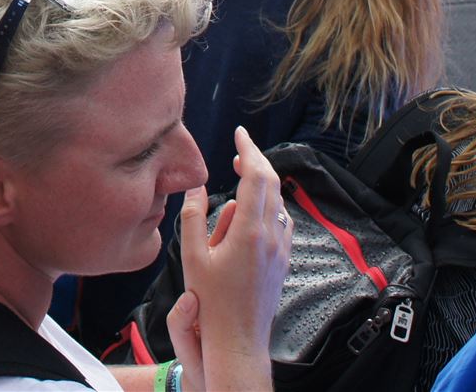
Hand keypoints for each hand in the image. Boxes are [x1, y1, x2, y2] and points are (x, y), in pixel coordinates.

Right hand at [175, 127, 290, 388]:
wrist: (238, 341)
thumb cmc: (210, 304)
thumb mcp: (192, 257)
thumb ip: (194, 217)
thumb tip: (197, 187)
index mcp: (249, 231)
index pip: (256, 176)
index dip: (249, 150)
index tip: (240, 133)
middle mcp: (271, 236)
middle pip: (273, 183)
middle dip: (257, 161)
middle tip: (240, 151)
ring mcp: (281, 250)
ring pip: (280, 202)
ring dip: (264, 184)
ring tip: (244, 177)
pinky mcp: (283, 262)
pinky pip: (283, 222)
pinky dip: (271, 206)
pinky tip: (257, 211)